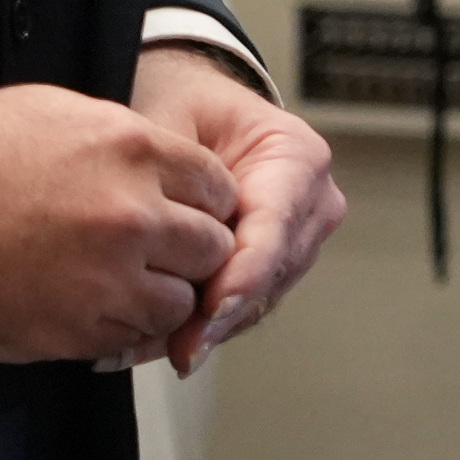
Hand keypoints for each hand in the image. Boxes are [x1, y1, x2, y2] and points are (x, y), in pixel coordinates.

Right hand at [0, 83, 238, 366]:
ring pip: (181, 302)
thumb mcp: (59, 113)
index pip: (219, 187)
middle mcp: (135, 214)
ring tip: (126, 287)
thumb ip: (123, 141)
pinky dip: (123, 330)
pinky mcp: (75, 329)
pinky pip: (131, 338)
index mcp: (136, 150)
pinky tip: (95, 310)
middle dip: (193, 254)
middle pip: (212, 248)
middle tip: (164, 256)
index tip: (188, 214)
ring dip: (161, 298)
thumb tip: (155, 164)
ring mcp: (109, 277)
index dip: (205, 204)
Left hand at [134, 46, 347, 374]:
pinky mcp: (273, 269)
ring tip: (148, 348)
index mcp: (297, 157)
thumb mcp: (172, 127)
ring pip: (258, 301)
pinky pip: (241, 308)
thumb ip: (168, 177)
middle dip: (220, 314)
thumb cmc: (186, 111)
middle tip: (177, 348)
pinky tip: (158, 342)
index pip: (275, 224)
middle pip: (271, 273)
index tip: (214, 307)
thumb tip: (149, 227)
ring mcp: (297, 241)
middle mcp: (311, 204)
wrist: (195, 114)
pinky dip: (202, 327)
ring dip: (207, 329)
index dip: (245, 272)